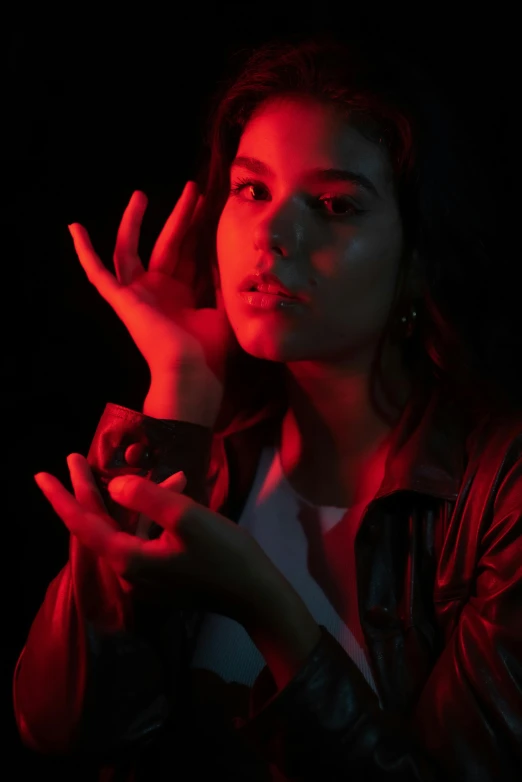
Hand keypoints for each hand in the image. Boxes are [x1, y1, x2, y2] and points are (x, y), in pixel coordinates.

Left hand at [34, 454, 287, 628]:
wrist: (256, 597)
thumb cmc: (225, 555)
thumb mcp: (186, 517)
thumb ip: (147, 496)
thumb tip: (115, 484)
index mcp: (128, 558)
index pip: (84, 523)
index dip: (62, 497)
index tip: (41, 475)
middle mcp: (129, 570)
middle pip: (98, 524)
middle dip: (85, 489)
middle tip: (72, 459)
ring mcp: (147, 574)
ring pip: (125, 526)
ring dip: (127, 496)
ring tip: (127, 468)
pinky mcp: (164, 573)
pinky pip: (147, 534)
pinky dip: (154, 510)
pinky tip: (178, 485)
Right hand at [67, 183, 235, 394]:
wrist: (193, 372)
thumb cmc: (212, 350)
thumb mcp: (224, 307)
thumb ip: (223, 281)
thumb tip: (232, 253)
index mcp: (182, 296)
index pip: (188, 253)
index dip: (197, 228)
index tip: (208, 203)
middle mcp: (159, 292)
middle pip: (167, 244)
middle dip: (180, 216)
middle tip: (192, 188)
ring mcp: (138, 295)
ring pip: (131, 250)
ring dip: (134, 223)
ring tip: (141, 194)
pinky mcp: (121, 301)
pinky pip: (98, 274)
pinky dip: (85, 252)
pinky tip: (74, 228)